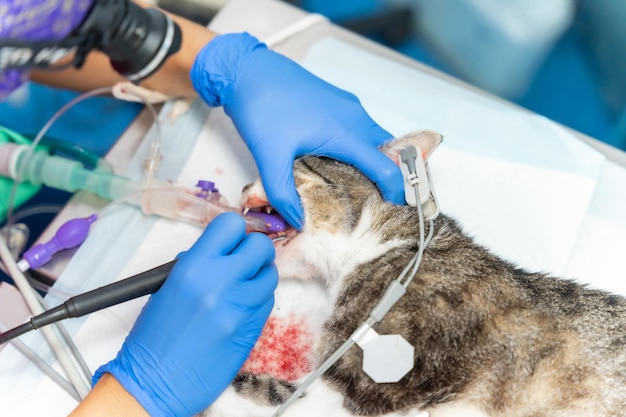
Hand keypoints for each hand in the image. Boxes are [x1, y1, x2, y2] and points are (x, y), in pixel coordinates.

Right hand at [92, 213, 277, 416]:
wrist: (157, 384)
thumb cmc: (154, 339)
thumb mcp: (167, 288)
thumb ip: (197, 264)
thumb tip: (222, 250)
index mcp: (194, 268)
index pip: (231, 225)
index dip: (236, 230)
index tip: (234, 239)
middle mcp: (220, 283)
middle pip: (261, 246)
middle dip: (255, 250)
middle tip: (245, 260)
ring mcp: (240, 307)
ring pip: (270, 275)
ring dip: (259, 277)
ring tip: (240, 288)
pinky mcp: (253, 329)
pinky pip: (268, 301)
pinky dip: (258, 300)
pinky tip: (240, 309)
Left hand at [190, 33, 404, 228]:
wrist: (247, 69)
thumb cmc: (261, 107)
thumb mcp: (269, 157)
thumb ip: (283, 194)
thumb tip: (297, 221)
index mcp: (345, 132)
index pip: (386, 167)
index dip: (397, 191)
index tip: (396, 210)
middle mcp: (354, 117)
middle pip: (388, 152)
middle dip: (390, 178)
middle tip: (379, 204)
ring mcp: (347, 107)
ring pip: (375, 139)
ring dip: (376, 162)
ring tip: (361, 190)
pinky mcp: (337, 102)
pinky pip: (361, 129)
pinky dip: (362, 149)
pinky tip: (341, 165)